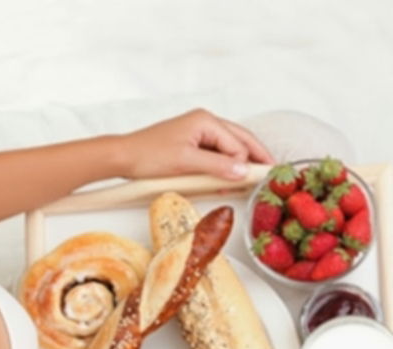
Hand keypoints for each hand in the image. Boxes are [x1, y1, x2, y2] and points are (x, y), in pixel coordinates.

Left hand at [115, 109, 273, 181]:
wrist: (123, 157)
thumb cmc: (148, 155)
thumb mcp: (186, 162)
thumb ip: (217, 166)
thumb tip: (244, 171)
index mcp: (206, 121)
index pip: (238, 143)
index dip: (249, 162)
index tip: (261, 179)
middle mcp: (205, 123)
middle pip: (240, 141)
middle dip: (253, 159)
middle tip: (268, 176)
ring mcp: (198, 133)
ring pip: (229, 149)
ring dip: (238, 165)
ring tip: (248, 183)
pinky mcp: (192, 145)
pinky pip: (216, 155)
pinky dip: (223, 168)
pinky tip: (227, 181)